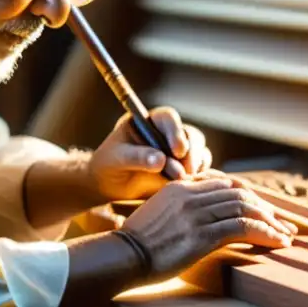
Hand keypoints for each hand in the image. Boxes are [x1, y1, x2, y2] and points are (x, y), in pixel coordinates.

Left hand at [88, 107, 211, 201]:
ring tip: (184, 183)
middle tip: (186, 172)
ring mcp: (178, 152)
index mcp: (150, 121)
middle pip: (191, 135)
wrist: (109, 186)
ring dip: (196, 167)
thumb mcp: (117, 158)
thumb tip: (161, 161)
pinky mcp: (183, 170)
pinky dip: (199, 179)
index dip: (176, 132)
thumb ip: (137, 157)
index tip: (177, 151)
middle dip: (192, 153)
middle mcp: (168, 134)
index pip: (168, 118)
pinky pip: (199, 171)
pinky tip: (189, 189)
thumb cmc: (108, 164)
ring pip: (199, 152)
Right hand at [119, 176, 297, 278]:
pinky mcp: (202, 234)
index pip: (225, 184)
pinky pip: (244, 228)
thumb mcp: (159, 215)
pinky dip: (267, 233)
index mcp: (180, 186)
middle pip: (240, 194)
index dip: (249, 196)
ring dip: (271, 222)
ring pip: (246, 209)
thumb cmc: (137, 243)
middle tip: (282, 224)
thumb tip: (202, 220)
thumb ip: (181, 209)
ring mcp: (197, 213)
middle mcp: (191, 195)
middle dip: (266, 209)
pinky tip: (279, 243)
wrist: (123, 255)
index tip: (264, 210)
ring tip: (286, 235)